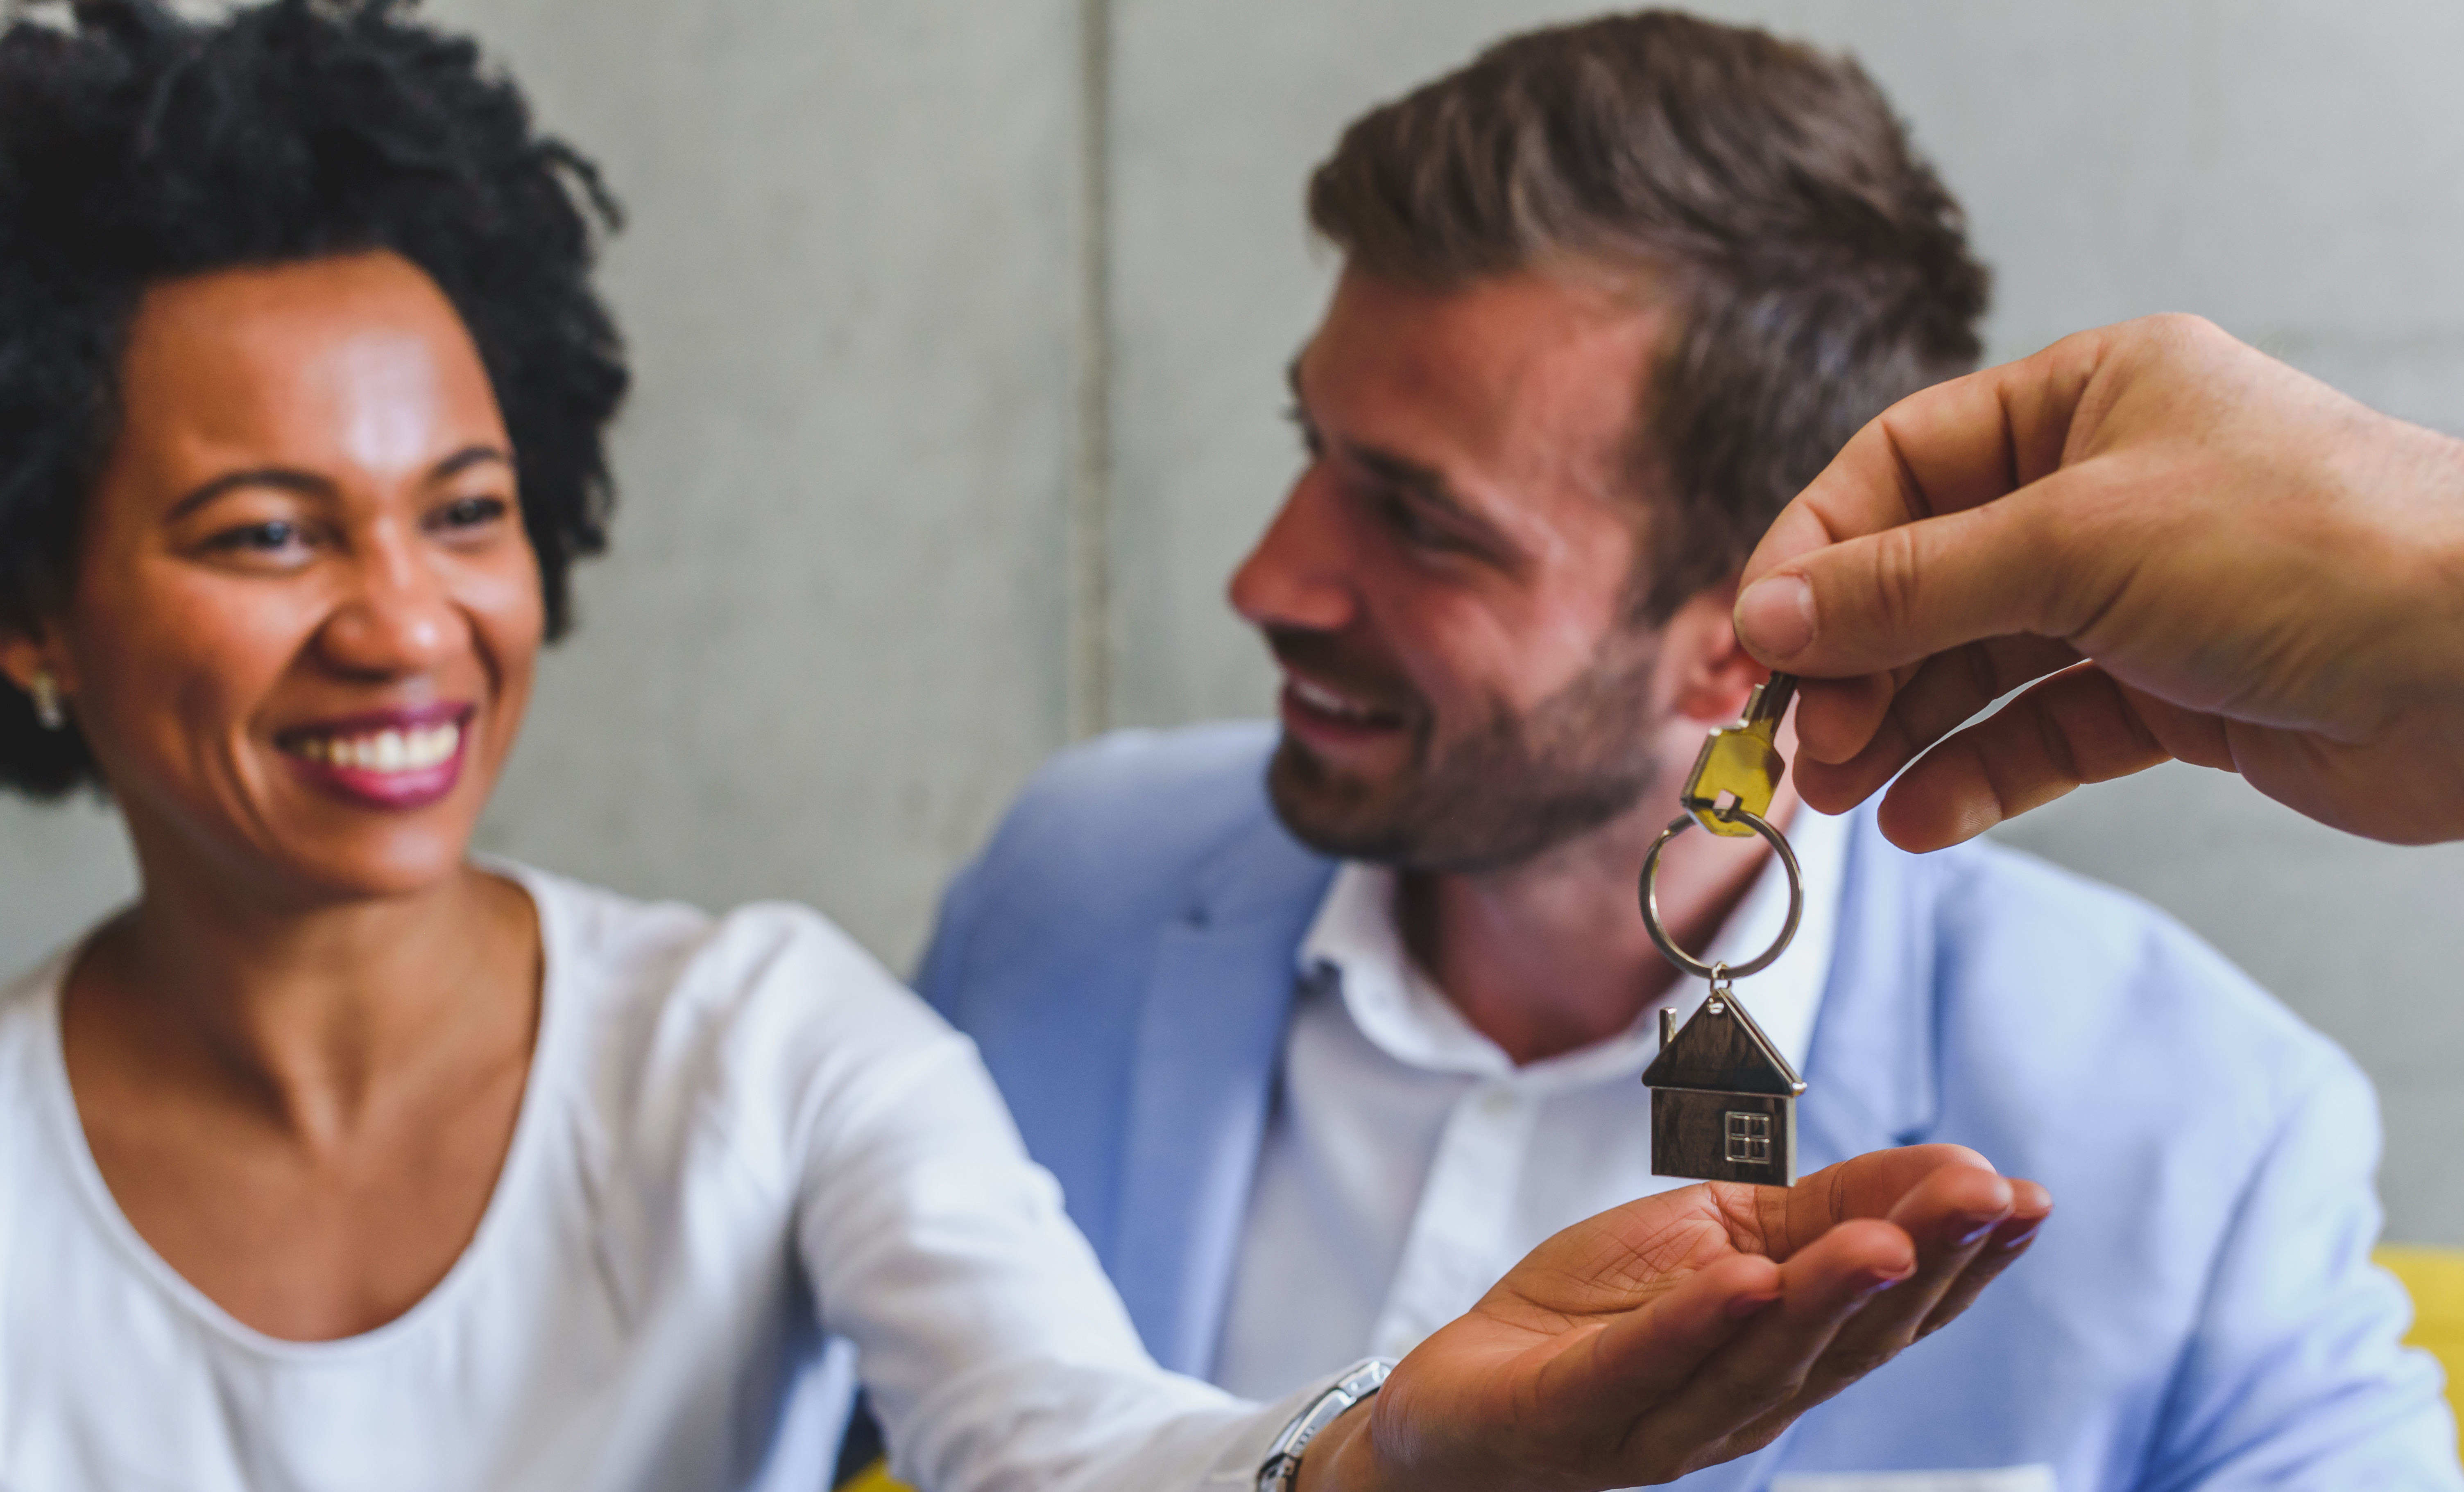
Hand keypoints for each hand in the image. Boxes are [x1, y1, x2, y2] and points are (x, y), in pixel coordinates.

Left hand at [1297, 1145, 2049, 1491]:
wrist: (1467, 1393)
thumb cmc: (1599, 1317)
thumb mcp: (1720, 1238)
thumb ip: (1816, 1215)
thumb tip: (1936, 1171)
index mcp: (1790, 1351)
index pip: (1895, 1309)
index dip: (1968, 1261)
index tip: (2026, 1200)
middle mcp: (1749, 1398)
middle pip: (1851, 1335)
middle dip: (1926, 1263)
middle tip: (1982, 1199)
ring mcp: (1667, 1418)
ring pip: (1765, 1360)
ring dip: (1829, 1297)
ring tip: (1885, 1239)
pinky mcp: (1582, 1414)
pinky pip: (1646, 1369)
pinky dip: (1696, 1326)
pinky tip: (1742, 1283)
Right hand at [1727, 313, 2463, 849]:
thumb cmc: (2312, 549)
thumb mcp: (2075, 544)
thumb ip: (1909, 587)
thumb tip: (1770, 617)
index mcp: (2086, 400)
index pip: (1900, 468)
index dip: (1815, 554)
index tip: (1755, 642)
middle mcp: (2105, 489)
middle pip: (1926, 575)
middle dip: (1852, 663)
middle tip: (1794, 741)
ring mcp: (2138, 595)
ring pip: (1976, 664)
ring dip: (1899, 731)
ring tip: (1836, 794)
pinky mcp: (2172, 692)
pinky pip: (2041, 732)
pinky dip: (1977, 776)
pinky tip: (1922, 818)